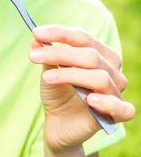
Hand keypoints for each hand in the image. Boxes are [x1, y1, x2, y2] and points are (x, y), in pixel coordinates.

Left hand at [29, 25, 134, 154]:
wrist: (58, 123)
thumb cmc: (58, 92)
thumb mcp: (49, 72)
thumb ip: (46, 55)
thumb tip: (36, 38)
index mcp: (100, 55)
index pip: (83, 38)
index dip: (60, 34)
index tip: (36, 33)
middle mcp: (113, 71)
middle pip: (91, 56)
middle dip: (60, 53)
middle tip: (33, 57)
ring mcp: (115, 93)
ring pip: (100, 77)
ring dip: (70, 74)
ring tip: (46, 77)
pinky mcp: (116, 116)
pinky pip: (123, 108)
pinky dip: (107, 102)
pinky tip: (89, 99)